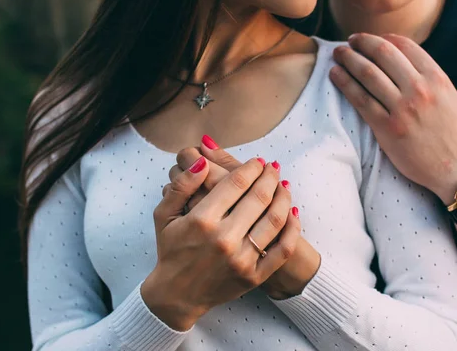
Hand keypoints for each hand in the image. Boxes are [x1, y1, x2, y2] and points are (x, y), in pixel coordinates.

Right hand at [141, 156, 299, 330]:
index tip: (257, 161)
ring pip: (274, 219)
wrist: (177, 295)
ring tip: (283, 184)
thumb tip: (203, 161)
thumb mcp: (164, 215)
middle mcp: (223, 239)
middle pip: (259, 197)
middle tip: (273, 167)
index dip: (251, 167)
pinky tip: (292, 212)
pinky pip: (282, 248)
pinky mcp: (254, 276)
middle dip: (269, 177)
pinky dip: (292, 228)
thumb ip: (182, 185)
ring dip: (283, 197)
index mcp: (201, 220)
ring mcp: (241, 260)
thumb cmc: (171, 250)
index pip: (236, 183)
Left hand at [330, 33, 456, 202]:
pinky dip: (344, 83)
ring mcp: (403, 109)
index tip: (369, 39)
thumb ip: (426, 78)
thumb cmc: (453, 133)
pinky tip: (335, 74)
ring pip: (367, 73)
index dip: (382, 38)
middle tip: (349, 41)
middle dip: (362, 42)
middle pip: (382, 53)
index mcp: (437, 78)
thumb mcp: (448, 97)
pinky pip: (360, 99)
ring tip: (338, 54)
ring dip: (348, 59)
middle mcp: (420, 89)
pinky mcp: (387, 128)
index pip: (404, 45)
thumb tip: (399, 59)